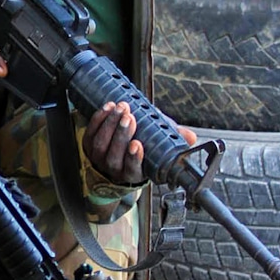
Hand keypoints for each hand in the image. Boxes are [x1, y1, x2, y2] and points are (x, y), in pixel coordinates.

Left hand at [83, 102, 198, 185]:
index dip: (133, 158)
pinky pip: (90, 133)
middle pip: (113, 155)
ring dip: (110, 124)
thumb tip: (190, 137)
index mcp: (133, 173)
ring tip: (121, 108)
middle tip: (129, 118)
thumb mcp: (160, 147)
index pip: (132, 169)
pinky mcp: (89, 146)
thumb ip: (174, 141)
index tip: (137, 144)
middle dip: (121, 135)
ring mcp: (99, 158)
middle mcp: (114, 169)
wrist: (120, 152)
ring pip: (101, 143)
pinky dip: (98, 119)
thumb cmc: (144, 150)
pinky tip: (108, 107)